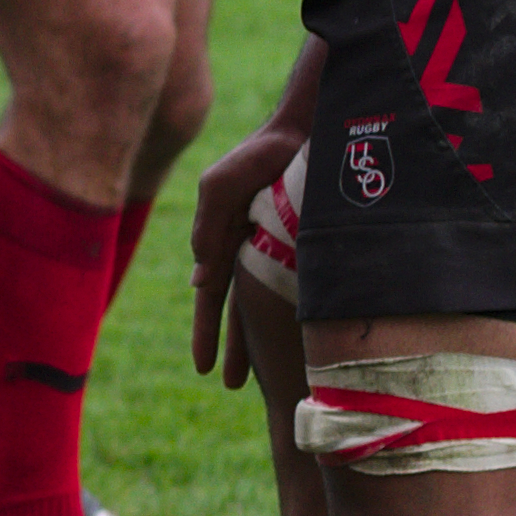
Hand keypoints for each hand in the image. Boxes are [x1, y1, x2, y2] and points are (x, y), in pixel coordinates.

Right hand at [181, 119, 298, 387]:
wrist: (309, 129)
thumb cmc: (259, 155)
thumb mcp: (220, 187)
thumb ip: (208, 227)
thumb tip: (202, 279)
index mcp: (227, 243)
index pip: (213, 298)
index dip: (207, 332)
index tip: (203, 367)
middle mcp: (255, 254)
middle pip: (242, 311)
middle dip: (236, 348)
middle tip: (233, 386)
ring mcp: (285, 253)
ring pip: (274, 307)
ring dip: (269, 340)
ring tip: (275, 374)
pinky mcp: (314, 250)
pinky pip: (307, 291)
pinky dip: (305, 318)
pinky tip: (313, 344)